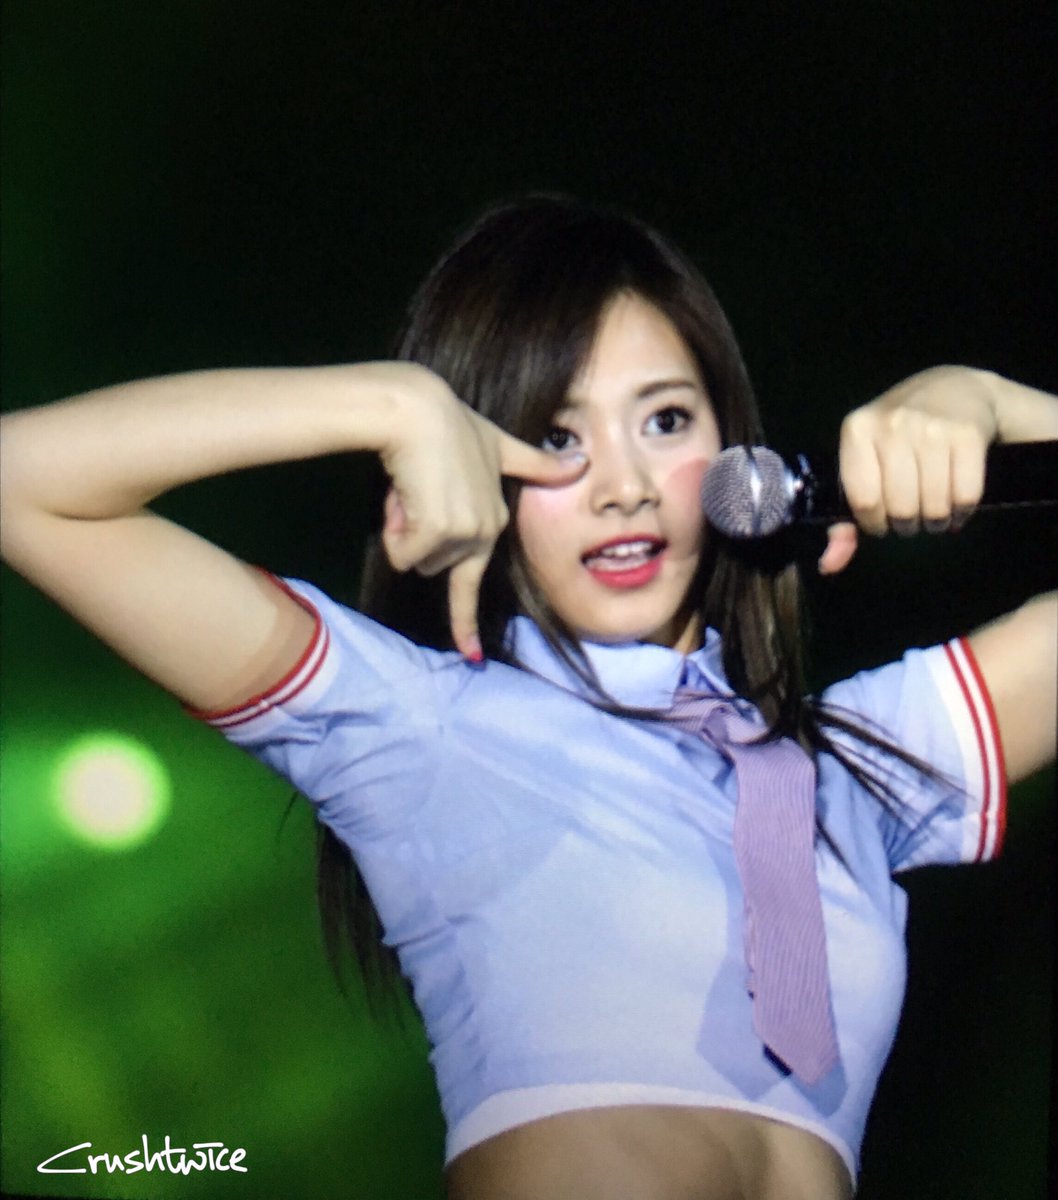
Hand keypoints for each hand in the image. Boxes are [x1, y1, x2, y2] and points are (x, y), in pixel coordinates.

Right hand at [373, 364, 586, 658]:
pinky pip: (401, 553)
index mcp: (494, 520)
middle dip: (413, 535)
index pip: (474, 584)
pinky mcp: (440, 531)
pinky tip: (404, 493)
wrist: (418, 410)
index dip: (466, 622)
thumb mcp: (497, 444)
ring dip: (402, 528)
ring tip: (411, 488)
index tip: (471, 656)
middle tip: (415, 492)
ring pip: (414, 559)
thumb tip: (579, 462)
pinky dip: (394, 527)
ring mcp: (464, 533)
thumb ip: (532, 463)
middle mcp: (485, 532)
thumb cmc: (450, 424)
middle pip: (431, 565)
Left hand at [818, 366, 998, 574]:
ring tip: (936, 508)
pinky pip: (965, 496)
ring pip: (934, 506)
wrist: (956, 389)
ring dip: (937, 520)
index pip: (863, 501)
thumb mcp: (865, 464)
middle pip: (900, 508)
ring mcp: (930, 427)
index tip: (884, 518)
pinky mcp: (967, 433)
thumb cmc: (901, 435)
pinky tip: (958, 501)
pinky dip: (963, 510)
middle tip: (914, 514)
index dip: (875, 522)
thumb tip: (829, 564)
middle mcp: (891, 424)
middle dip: (908, 523)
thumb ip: (843, 518)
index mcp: (857, 430)